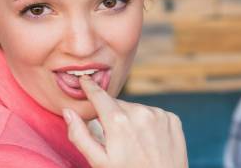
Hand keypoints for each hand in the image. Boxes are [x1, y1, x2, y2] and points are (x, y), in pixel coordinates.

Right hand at [63, 76, 187, 167]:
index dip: (90, 88)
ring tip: (133, 142)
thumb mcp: (99, 161)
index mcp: (119, 121)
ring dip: (131, 119)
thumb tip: (68, 112)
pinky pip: (154, 114)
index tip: (84, 80)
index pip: (99, 96)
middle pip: (118, 105)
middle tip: (114, 137)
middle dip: (112, 115)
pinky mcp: (173, 119)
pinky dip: (149, 123)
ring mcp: (159, 114)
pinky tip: (149, 141)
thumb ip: (80, 135)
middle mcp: (140, 112)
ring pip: (137, 109)